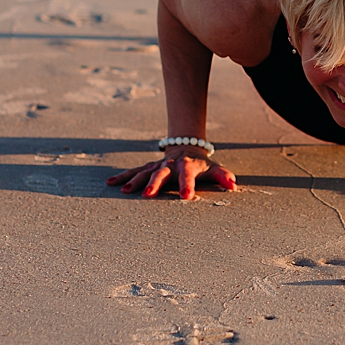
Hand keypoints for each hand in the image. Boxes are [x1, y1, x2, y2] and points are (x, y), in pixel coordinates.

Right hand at [106, 150, 236, 201]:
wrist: (187, 147)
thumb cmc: (202, 165)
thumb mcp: (214, 169)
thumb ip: (223, 176)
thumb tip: (234, 185)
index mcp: (187, 166)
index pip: (188, 176)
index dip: (187, 185)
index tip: (186, 198)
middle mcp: (170, 164)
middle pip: (162, 173)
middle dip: (155, 184)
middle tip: (147, 195)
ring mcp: (157, 165)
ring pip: (145, 172)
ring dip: (135, 181)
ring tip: (125, 191)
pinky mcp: (148, 167)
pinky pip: (134, 171)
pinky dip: (123, 176)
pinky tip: (111, 183)